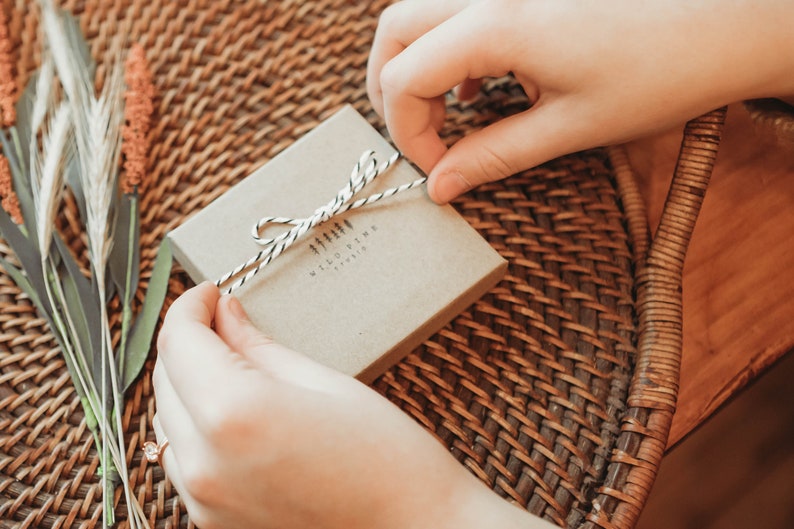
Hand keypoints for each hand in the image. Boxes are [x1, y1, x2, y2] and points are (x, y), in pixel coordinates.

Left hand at [152, 282, 546, 528]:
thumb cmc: (387, 458)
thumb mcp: (325, 383)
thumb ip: (260, 347)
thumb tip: (226, 316)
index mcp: (234, 413)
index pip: (180, 341)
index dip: (190, 306)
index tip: (210, 293)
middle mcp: (204, 462)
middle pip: (165, 379)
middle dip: (188, 341)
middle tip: (222, 317)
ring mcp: (204, 499)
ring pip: (167, 420)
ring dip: (186, 383)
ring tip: (226, 360)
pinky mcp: (212, 521)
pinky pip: (183, 459)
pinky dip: (195, 426)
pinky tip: (229, 408)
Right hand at [367, 0, 793, 202]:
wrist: (728, 21)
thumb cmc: (660, 73)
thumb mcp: (569, 128)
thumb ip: (493, 155)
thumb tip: (440, 185)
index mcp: (497, 26)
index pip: (406, 79)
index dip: (406, 132)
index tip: (434, 168)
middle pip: (395, 29)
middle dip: (390, 88)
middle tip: (417, 136)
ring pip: (420, 10)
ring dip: (417, 61)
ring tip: (450, 110)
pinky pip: (459, 7)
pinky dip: (451, 44)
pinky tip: (483, 79)